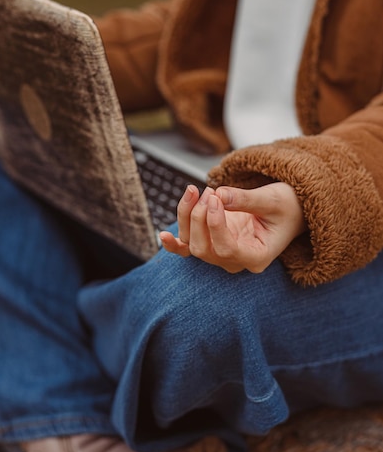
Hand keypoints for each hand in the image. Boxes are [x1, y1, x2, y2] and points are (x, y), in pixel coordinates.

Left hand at [160, 183, 306, 273]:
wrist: (289, 210)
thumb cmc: (288, 206)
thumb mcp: (273, 198)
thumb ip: (246, 199)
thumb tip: (218, 194)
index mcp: (257, 256)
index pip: (226, 249)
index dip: (215, 224)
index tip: (215, 197)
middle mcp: (236, 261)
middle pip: (204, 248)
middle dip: (200, 217)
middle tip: (209, 190)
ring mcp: (221, 254)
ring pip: (191, 244)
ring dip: (187, 216)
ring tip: (196, 190)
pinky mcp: (211, 243)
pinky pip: (187, 248)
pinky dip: (173, 243)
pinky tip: (162, 235)